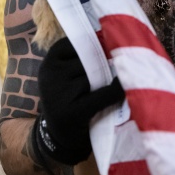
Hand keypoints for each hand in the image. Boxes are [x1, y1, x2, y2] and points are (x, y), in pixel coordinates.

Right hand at [32, 37, 124, 165]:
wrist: (59, 138)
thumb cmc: (70, 98)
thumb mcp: (66, 75)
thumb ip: (82, 57)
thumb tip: (114, 36)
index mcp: (49, 62)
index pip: (75, 42)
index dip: (94, 43)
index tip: (107, 46)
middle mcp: (50, 75)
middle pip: (88, 58)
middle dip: (102, 63)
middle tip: (112, 69)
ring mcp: (59, 94)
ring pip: (96, 75)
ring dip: (107, 79)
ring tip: (107, 87)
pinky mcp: (72, 113)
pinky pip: (103, 95)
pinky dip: (116, 91)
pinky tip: (125, 89)